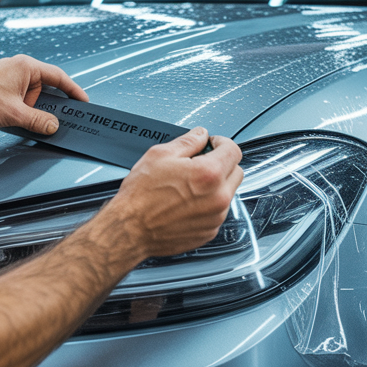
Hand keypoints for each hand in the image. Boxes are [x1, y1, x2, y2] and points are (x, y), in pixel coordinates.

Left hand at [0, 54, 87, 132]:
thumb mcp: (14, 113)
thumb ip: (38, 120)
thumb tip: (53, 125)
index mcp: (26, 67)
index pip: (58, 77)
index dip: (73, 90)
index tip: (83, 101)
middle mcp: (20, 71)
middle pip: (48, 88)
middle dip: (56, 104)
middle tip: (69, 117)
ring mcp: (12, 82)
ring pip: (36, 97)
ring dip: (40, 111)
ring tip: (47, 123)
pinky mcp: (5, 92)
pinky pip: (25, 102)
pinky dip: (30, 112)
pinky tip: (31, 124)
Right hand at [97, 128, 243, 258]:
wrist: (130, 230)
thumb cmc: (140, 197)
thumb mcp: (160, 155)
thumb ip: (188, 141)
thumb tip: (200, 135)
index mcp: (209, 175)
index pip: (234, 150)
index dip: (221, 143)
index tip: (212, 144)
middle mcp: (218, 197)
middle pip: (236, 171)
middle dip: (221, 164)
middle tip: (199, 163)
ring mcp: (215, 217)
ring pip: (228, 193)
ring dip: (215, 186)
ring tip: (188, 186)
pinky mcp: (209, 231)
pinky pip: (218, 212)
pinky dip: (208, 205)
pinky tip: (186, 202)